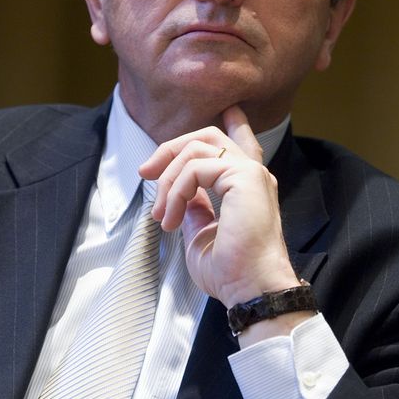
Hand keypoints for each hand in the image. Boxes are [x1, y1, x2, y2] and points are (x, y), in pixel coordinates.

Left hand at [139, 105, 298, 310]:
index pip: (242, 143)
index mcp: (247, 186)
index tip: (230, 110)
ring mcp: (250, 172)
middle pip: (208, 137)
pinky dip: (175, 190)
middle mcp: (252, 174)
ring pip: (197, 148)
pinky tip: (170, 217)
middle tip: (146, 172)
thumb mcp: (201, 234)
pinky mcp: (244, 176)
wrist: (251, 289)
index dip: (234, 123)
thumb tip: (180, 194)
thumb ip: (195, 208)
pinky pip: (195, 168)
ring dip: (168, 179)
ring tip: (160, 215)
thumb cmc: (232, 272)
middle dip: (171, 148)